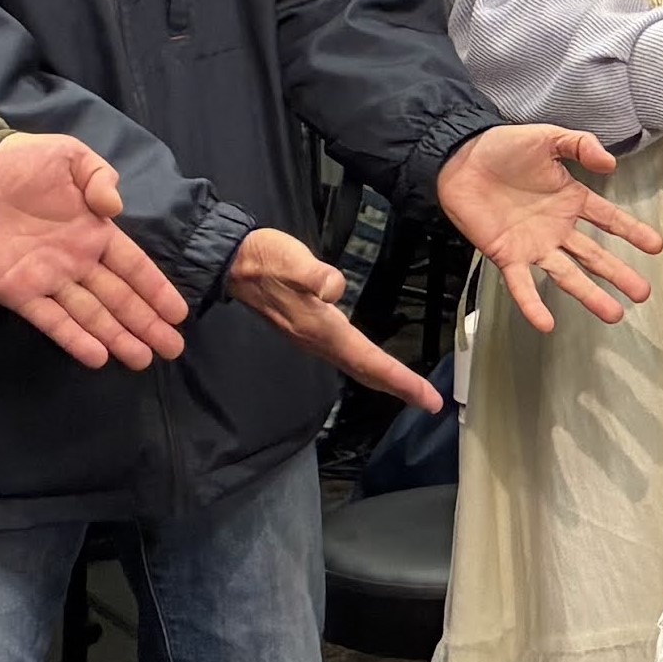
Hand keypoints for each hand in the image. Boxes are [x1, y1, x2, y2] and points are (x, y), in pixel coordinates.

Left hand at [0, 134, 192, 370]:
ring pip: (91, 315)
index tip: (179, 313)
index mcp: (94, 231)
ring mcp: (48, 279)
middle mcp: (77, 261)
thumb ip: (100, 177)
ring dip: (118, 338)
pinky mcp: (18, 292)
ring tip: (142, 360)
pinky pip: (51, 320)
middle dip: (147, 324)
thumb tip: (115, 208)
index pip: (134, 267)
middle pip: (120, 298)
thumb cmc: (22, 162)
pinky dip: (74, 339)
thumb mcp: (71, 156)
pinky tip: (97, 357)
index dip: (156, 290)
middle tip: (173, 349)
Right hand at [226, 226, 441, 409]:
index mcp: (321, 329)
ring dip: (385, 379)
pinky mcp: (311, 329)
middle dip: (399, 388)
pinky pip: (348, 355)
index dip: (400, 381)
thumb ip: (314, 274)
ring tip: (410, 388)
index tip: (427, 398)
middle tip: (430, 402)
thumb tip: (335, 289)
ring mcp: (313, 337)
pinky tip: (375, 364)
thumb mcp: (291, 260)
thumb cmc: (264, 259)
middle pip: (366, 372)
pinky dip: (369, 365)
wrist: (233, 263)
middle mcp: (319, 340)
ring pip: (357, 366)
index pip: (369, 361)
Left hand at [440, 120, 662, 332]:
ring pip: (567, 275)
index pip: (609, 219)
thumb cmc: (501, 146)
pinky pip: (522, 285)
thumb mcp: (548, 137)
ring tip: (614, 314)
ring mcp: (532, 245)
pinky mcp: (505, 255)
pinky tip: (546, 322)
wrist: (459, 159)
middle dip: (619, 275)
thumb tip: (610, 163)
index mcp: (569, 199)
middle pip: (594, 256)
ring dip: (590, 295)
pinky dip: (533, 304)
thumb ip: (580, 145)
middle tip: (643, 293)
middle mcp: (556, 228)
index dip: (632, 232)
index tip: (656, 246)